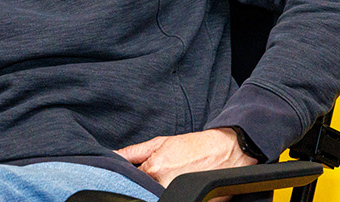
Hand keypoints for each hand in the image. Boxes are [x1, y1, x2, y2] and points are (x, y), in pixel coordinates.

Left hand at [116, 128, 256, 193]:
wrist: (227, 152)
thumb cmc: (195, 146)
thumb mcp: (160, 143)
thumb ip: (133, 152)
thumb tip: (112, 157)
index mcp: (155, 169)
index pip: (129, 180)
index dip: (130, 178)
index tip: (133, 177)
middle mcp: (164, 185)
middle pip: (141, 192)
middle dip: (142, 187)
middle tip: (156, 179)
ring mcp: (178, 196)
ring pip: (154, 197)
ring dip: (154, 192)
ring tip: (167, 181)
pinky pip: (172, 200)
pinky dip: (170, 196)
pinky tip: (175, 189)